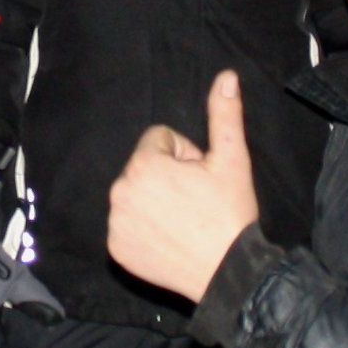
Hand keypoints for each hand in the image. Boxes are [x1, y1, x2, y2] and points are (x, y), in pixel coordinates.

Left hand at [107, 70, 259, 297]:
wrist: (227, 271)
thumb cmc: (229, 213)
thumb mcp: (232, 159)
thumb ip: (224, 114)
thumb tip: (226, 76)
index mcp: (144, 164)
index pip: (160, 141)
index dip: (185, 156)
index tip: (200, 178)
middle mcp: (120, 191)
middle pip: (145, 167)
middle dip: (168, 177)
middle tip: (194, 200)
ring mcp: (115, 223)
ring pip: (136, 194)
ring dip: (155, 201)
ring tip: (183, 220)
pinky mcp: (116, 249)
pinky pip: (127, 225)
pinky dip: (144, 229)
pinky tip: (168, 239)